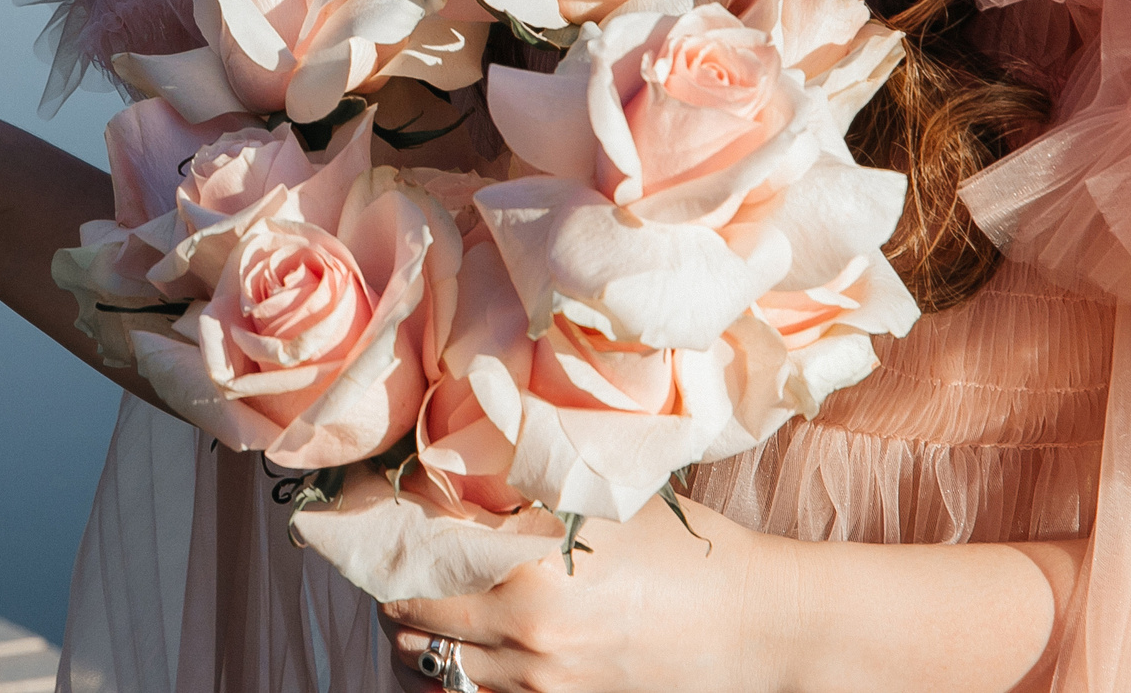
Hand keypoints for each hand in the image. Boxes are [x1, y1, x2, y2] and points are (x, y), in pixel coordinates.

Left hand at [383, 495, 788, 692]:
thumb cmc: (685, 551)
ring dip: (417, 635)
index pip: (414, 556)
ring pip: (431, 668)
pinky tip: (458, 646)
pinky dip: (451, 676)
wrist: (758, 625)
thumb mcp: (601, 501)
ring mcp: (540, 684)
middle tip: (392, 558)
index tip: (372, 512)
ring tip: (420, 601)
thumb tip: (449, 460)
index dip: (384, 532)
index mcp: (529, 569)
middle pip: (408, 618)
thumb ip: (525, 488)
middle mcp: (525, 633)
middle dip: (392, 587)